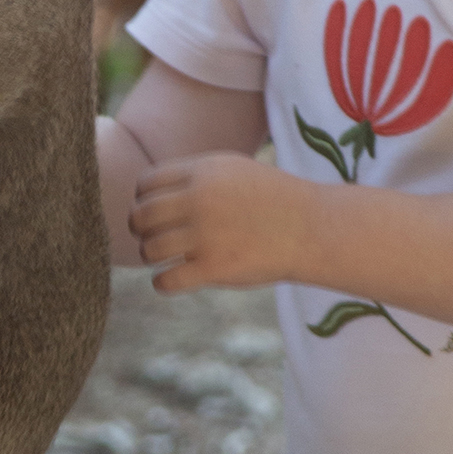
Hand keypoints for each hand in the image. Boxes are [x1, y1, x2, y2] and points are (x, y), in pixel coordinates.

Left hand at [129, 153, 311, 292]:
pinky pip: (165, 281)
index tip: (158, 212)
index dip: (143, 199)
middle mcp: (200, 200)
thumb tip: (147, 193)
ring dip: (152, 256)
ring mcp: (206, 235)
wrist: (312, 229)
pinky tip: (174, 279)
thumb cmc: (272, 200)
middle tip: (157, 237)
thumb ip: (193, 176)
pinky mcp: (215, 268)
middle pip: (140, 216)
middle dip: (142, 229)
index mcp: (203, 172)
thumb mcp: (233, 170)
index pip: (145, 184)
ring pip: (148, 249)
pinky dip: (163, 283)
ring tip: (167, 257)